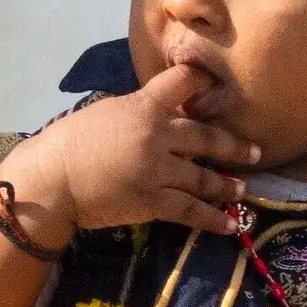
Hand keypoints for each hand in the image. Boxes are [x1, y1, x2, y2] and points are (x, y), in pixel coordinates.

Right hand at [0, 63, 260, 246]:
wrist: (52, 179)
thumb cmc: (69, 143)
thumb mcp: (106, 112)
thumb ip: (137, 111)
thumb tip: (159, 112)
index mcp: (143, 106)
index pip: (183, 82)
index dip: (203, 83)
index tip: (219, 89)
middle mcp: (157, 134)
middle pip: (206, 137)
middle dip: (233, 146)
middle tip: (254, 153)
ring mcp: (157, 169)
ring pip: (203, 178)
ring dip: (226, 184)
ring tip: (241, 188)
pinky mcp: (152, 201)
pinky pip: (190, 211)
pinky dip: (213, 218)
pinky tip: (229, 223)